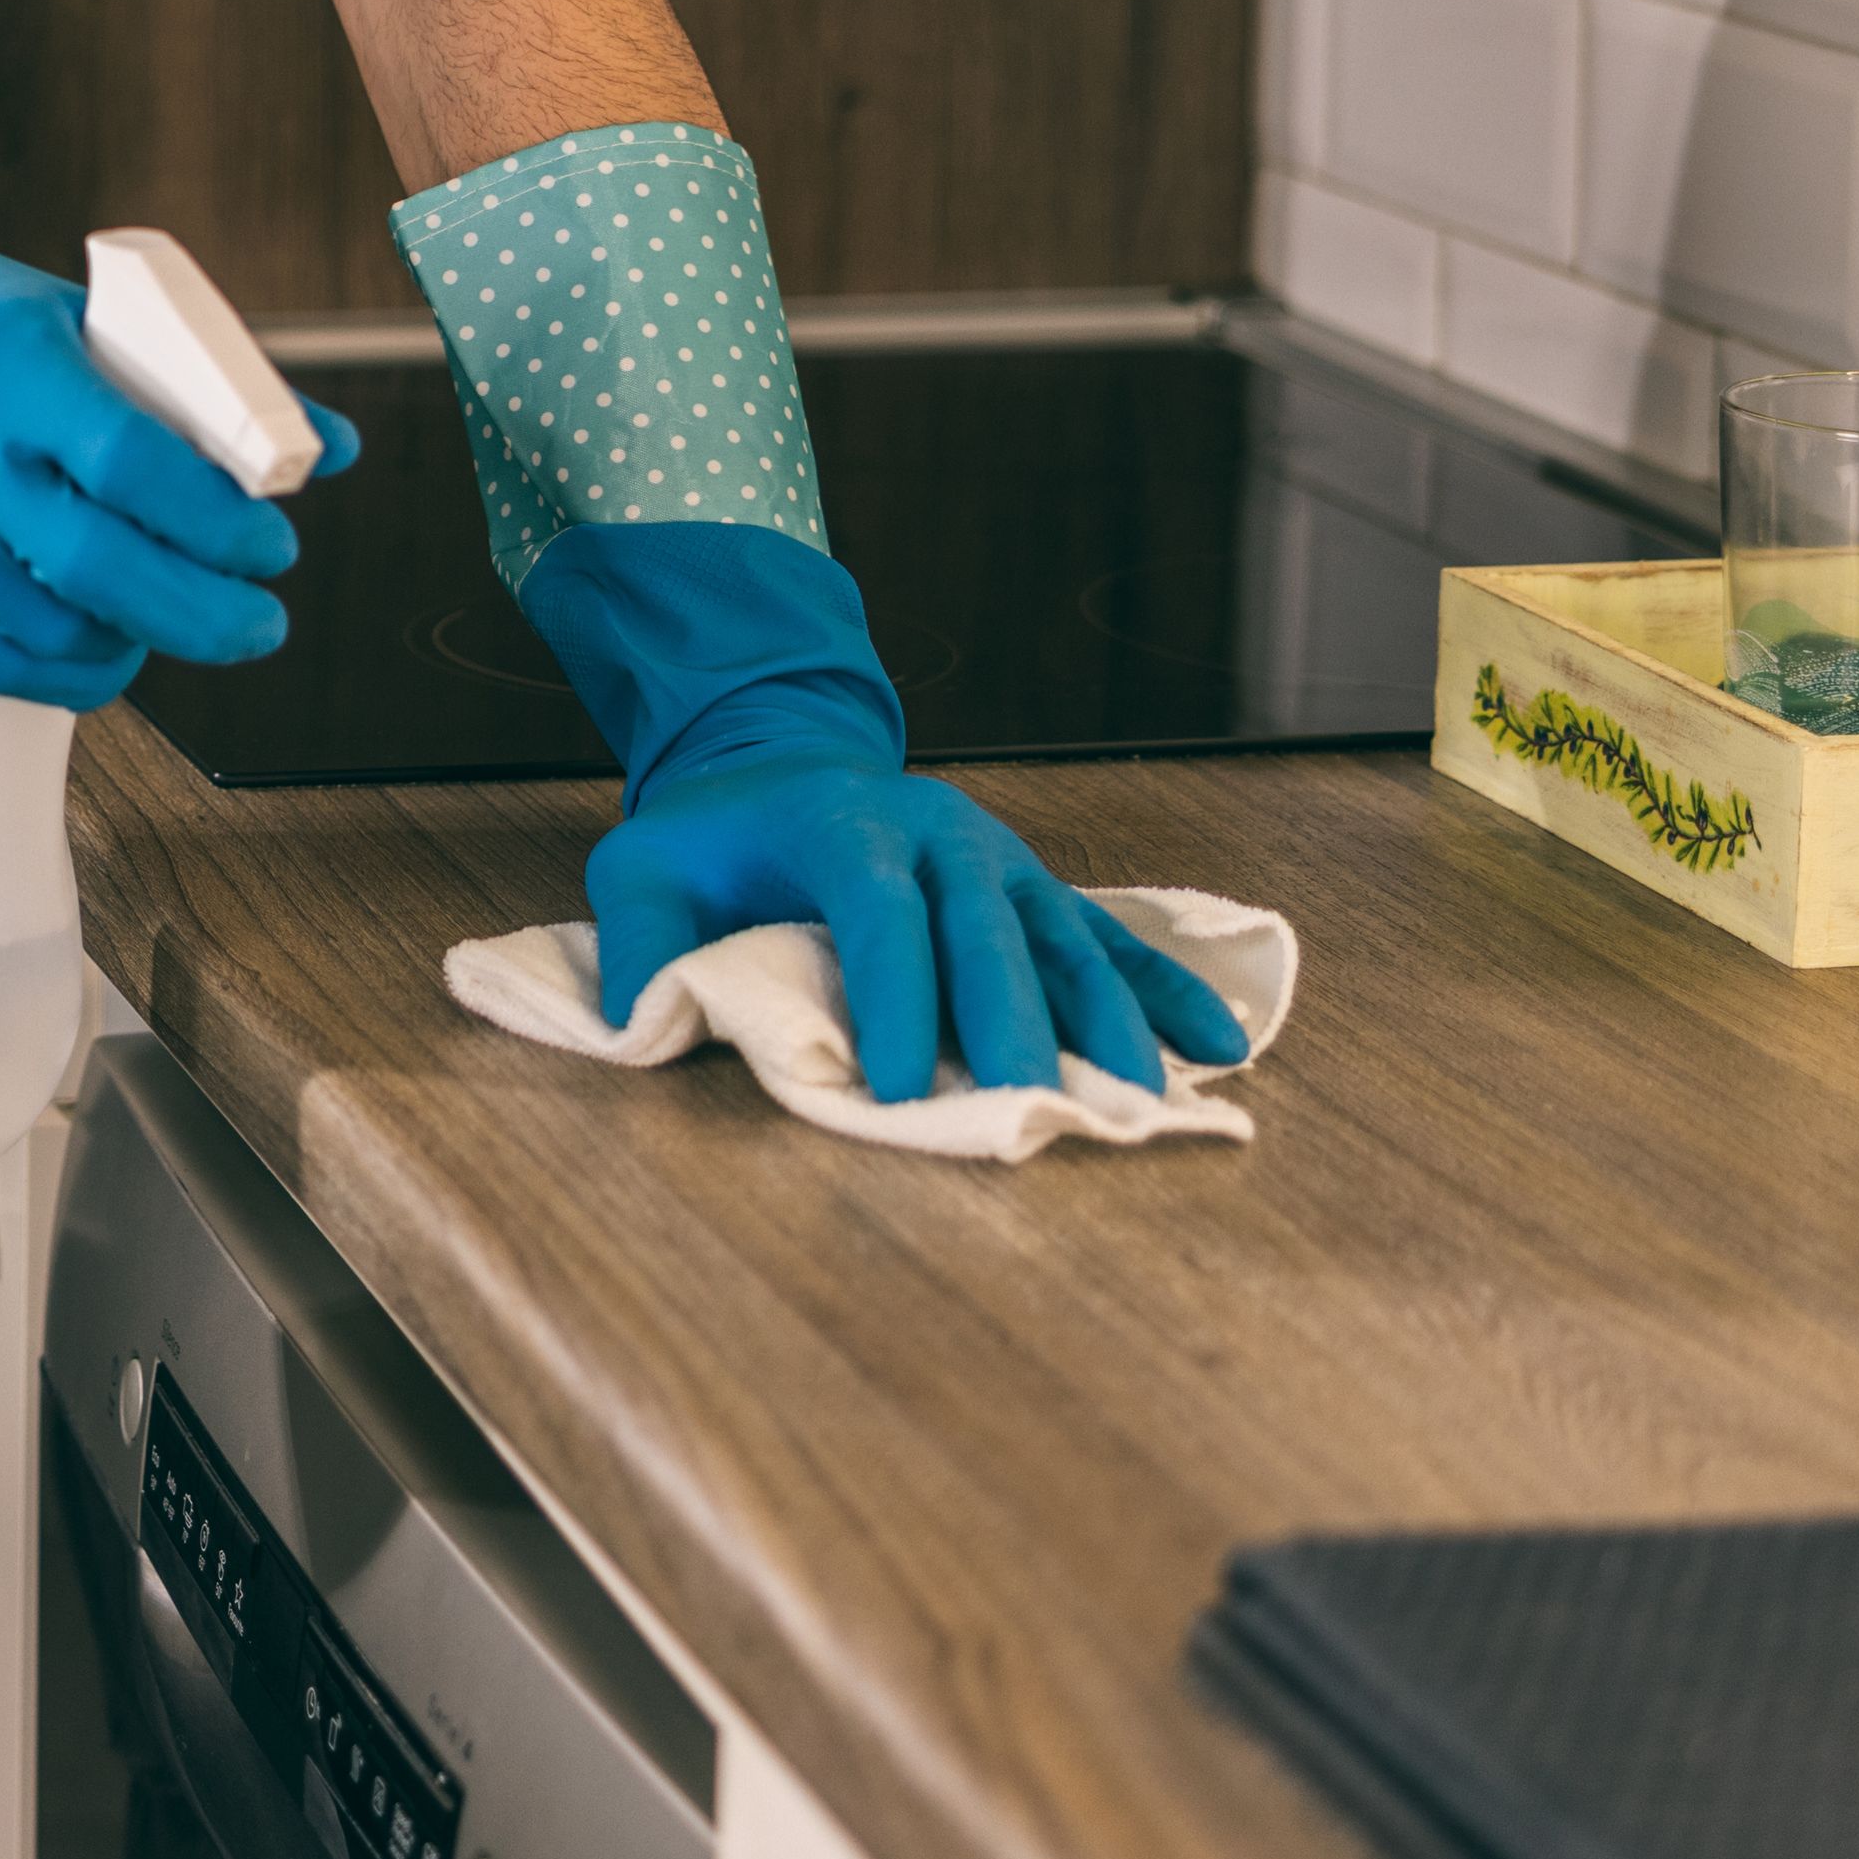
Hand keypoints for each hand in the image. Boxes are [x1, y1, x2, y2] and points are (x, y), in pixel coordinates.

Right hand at [0, 238, 358, 706]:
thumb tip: (328, 449)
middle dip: (204, 614)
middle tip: (260, 624)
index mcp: (7, 364)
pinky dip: (60, 669)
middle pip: (98, 569)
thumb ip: (197, 386)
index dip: (220, 524)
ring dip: (135, 642)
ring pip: (46, 629)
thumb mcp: (71, 318)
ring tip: (170, 621)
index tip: (271, 547)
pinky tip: (98, 645)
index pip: (136, 466)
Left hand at [587, 758, 1253, 1101]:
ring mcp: (1004, 859)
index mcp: (849, 825)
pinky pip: (1115, 939)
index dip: (894, 996)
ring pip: (1067, 937)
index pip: (880, 913)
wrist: (786, 755)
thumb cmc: (717, 835)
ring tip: (1143, 1092)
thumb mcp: (646, 865)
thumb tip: (636, 1025)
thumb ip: (637, 938)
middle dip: (1010, 1019)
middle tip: (1028, 1103)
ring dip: (1108, 1015)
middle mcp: (942, 833)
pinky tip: (1222, 1048)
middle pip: (989, 930)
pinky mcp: (1040, 887)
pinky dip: (1166, 990)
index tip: (898, 1085)